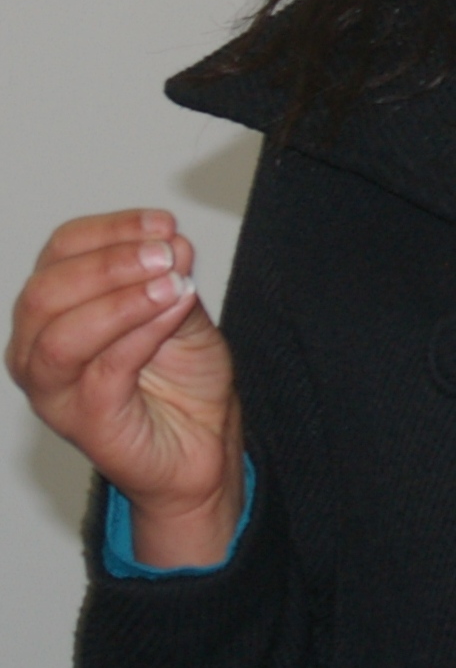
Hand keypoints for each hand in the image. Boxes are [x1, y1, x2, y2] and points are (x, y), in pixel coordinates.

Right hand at [6, 209, 244, 566]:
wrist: (203, 443)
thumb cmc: (181, 379)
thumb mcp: (181, 308)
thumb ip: (171, 277)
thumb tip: (172, 242)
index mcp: (55, 308)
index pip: (61, 251)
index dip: (112, 229)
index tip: (163, 223)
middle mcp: (39, 348)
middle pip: (47, 290)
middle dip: (111, 262)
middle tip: (165, 253)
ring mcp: (55, 391)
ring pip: (61, 335)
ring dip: (121, 298)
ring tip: (172, 282)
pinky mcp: (85, 423)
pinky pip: (103, 372)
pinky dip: (141, 333)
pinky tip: (174, 309)